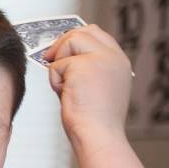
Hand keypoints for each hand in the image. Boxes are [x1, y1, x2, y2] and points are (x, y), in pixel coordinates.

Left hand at [43, 24, 133, 147]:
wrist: (98, 135)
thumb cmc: (94, 120)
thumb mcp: (96, 88)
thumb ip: (87, 69)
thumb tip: (61, 58)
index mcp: (119, 61)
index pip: (96, 34)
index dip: (74, 38)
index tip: (61, 51)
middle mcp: (113, 56)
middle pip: (81, 32)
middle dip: (61, 44)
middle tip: (49, 59)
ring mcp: (100, 59)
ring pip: (68, 43)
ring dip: (58, 64)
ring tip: (65, 87)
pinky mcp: (84, 66)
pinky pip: (56, 65)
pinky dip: (54, 80)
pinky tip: (66, 95)